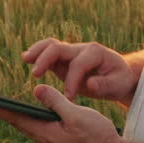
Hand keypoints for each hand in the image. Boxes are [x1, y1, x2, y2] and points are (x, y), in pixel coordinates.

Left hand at [0, 84, 124, 142]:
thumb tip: (36, 89)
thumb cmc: (96, 137)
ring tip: (2, 105)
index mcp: (45, 131)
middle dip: (2, 110)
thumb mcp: (77, 115)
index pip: (16, 117)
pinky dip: (29, 118)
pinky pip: (38, 127)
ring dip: (15, 114)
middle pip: (18, 121)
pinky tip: (30, 113)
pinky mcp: (58, 140)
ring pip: (28, 125)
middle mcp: (44, 137)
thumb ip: (56, 102)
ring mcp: (50, 140)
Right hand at [23, 39, 137, 102]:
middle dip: (46, 60)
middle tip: (36, 76)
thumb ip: (105, 85)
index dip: (72, 80)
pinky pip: (48, 52)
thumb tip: (90, 84)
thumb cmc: (118, 79)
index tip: (69, 97)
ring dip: (37, 51)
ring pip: (50, 45)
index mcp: (95, 53)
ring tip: (25, 59)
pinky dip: (37, 54)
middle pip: (59, 48)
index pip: (78, 64)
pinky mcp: (63, 59)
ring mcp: (70, 52)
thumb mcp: (118, 84)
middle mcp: (80, 49)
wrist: (118, 73)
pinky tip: (27, 60)